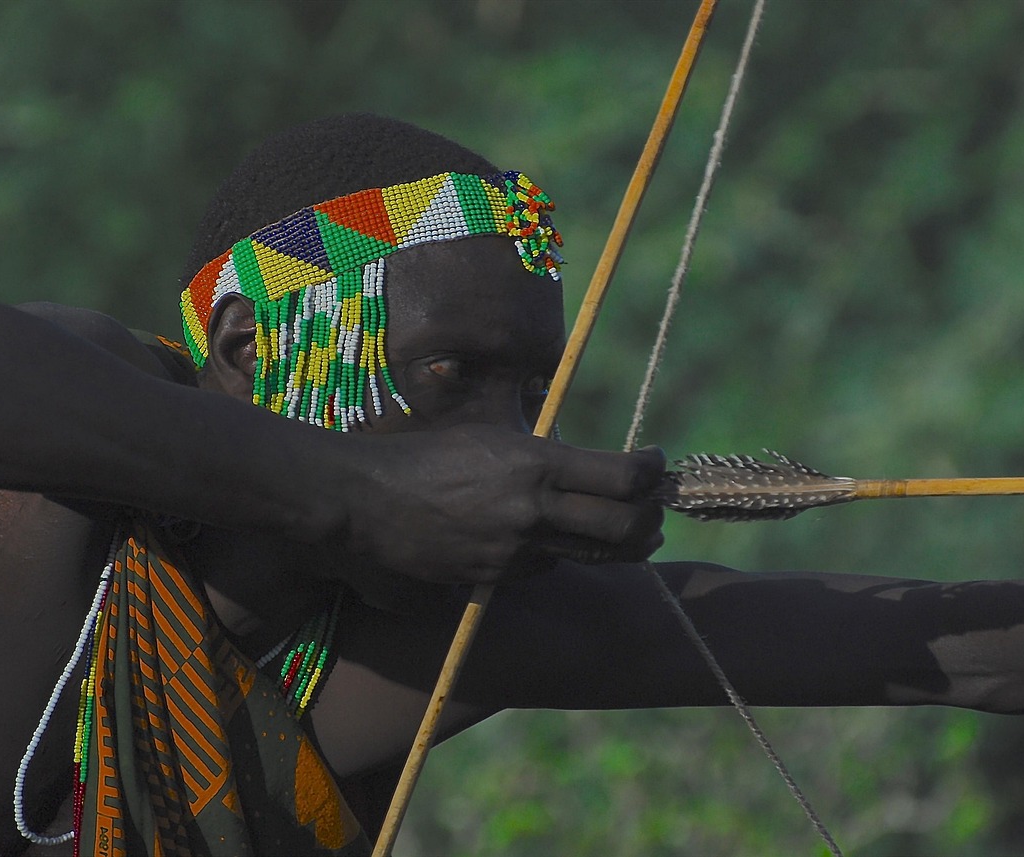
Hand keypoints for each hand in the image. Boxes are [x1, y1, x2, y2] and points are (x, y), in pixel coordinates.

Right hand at [337, 424, 664, 585]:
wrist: (366, 500)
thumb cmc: (426, 456)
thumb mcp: (490, 438)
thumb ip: (541, 455)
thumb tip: (585, 466)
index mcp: (535, 461)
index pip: (622, 474)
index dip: (652, 472)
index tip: (657, 465)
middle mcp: (532, 507)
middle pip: (624, 527)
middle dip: (650, 523)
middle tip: (654, 516)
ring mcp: (515, 548)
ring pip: (587, 555)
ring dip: (608, 545)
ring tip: (615, 533)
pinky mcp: (494, 577)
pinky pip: (540, 569)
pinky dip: (548, 556)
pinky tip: (536, 541)